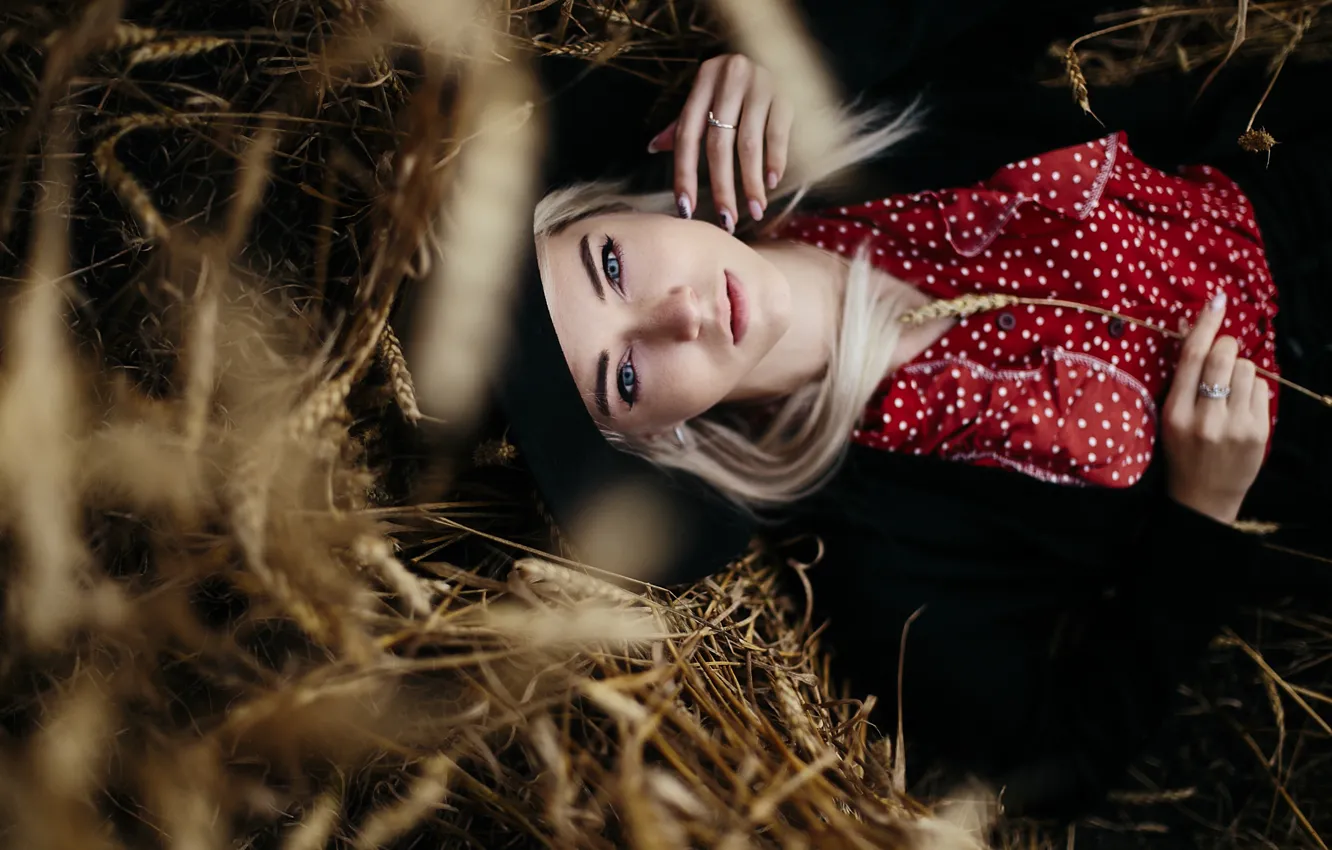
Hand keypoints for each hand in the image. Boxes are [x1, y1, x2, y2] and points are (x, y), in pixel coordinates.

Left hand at [646, 53, 792, 232]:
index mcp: (704, 81)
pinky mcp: (786, 93)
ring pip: (749, 144)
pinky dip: (775, 162)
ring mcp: (760, 85)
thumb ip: (685, 122)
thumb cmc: (735, 84)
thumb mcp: (708, 95)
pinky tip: (771, 183)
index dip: (684, 174)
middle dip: (722, 187)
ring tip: (754, 210)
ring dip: (751, 183)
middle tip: (726, 220)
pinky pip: (778, 135)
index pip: (687, 135)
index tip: (686, 209)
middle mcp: (730, 79)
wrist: (777, 49)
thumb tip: (653, 148)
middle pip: (719, 144)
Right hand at [1162, 292, 1269, 523]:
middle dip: (1227, 347)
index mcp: (1175, 412)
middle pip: (1223, 356)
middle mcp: (1204, 418)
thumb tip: (1200, 331)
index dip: (1205, 324)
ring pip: (1248, 369)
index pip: (1191, 357)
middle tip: (1223, 356)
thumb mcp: (1171, 417)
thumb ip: (1184, 379)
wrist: (1203, 497)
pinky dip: (1254, 391)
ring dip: (1241, 372)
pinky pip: (1262, 389)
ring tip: (1230, 394)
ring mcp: (1234, 426)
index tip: (1217, 301)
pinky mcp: (1258, 432)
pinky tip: (1242, 408)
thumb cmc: (1183, 451)